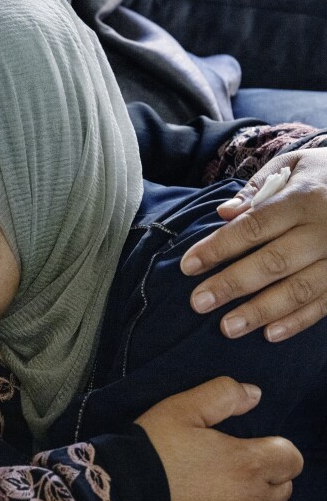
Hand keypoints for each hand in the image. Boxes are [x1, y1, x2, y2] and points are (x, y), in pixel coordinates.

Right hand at [136, 377, 302, 500]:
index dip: (272, 448)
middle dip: (264, 476)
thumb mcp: (179, 410)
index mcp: (246, 464)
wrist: (118, 497)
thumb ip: (222, 395)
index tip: (246, 447)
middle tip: (227, 468)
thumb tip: (254, 394)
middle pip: (282, 488)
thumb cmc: (150, 450)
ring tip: (218, 494)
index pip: (291, 457)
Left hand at [181, 148, 326, 341]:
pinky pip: (326, 303)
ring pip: (300, 289)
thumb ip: (257, 189)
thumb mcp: (292, 165)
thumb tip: (224, 213)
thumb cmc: (322, 176)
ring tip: (227, 328)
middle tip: (199, 303)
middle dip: (232, 284)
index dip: (219, 247)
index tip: (188, 266)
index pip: (254, 226)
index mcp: (303, 198)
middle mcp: (325, 229)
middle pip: (273, 262)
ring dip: (261, 311)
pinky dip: (298, 321)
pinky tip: (269, 335)